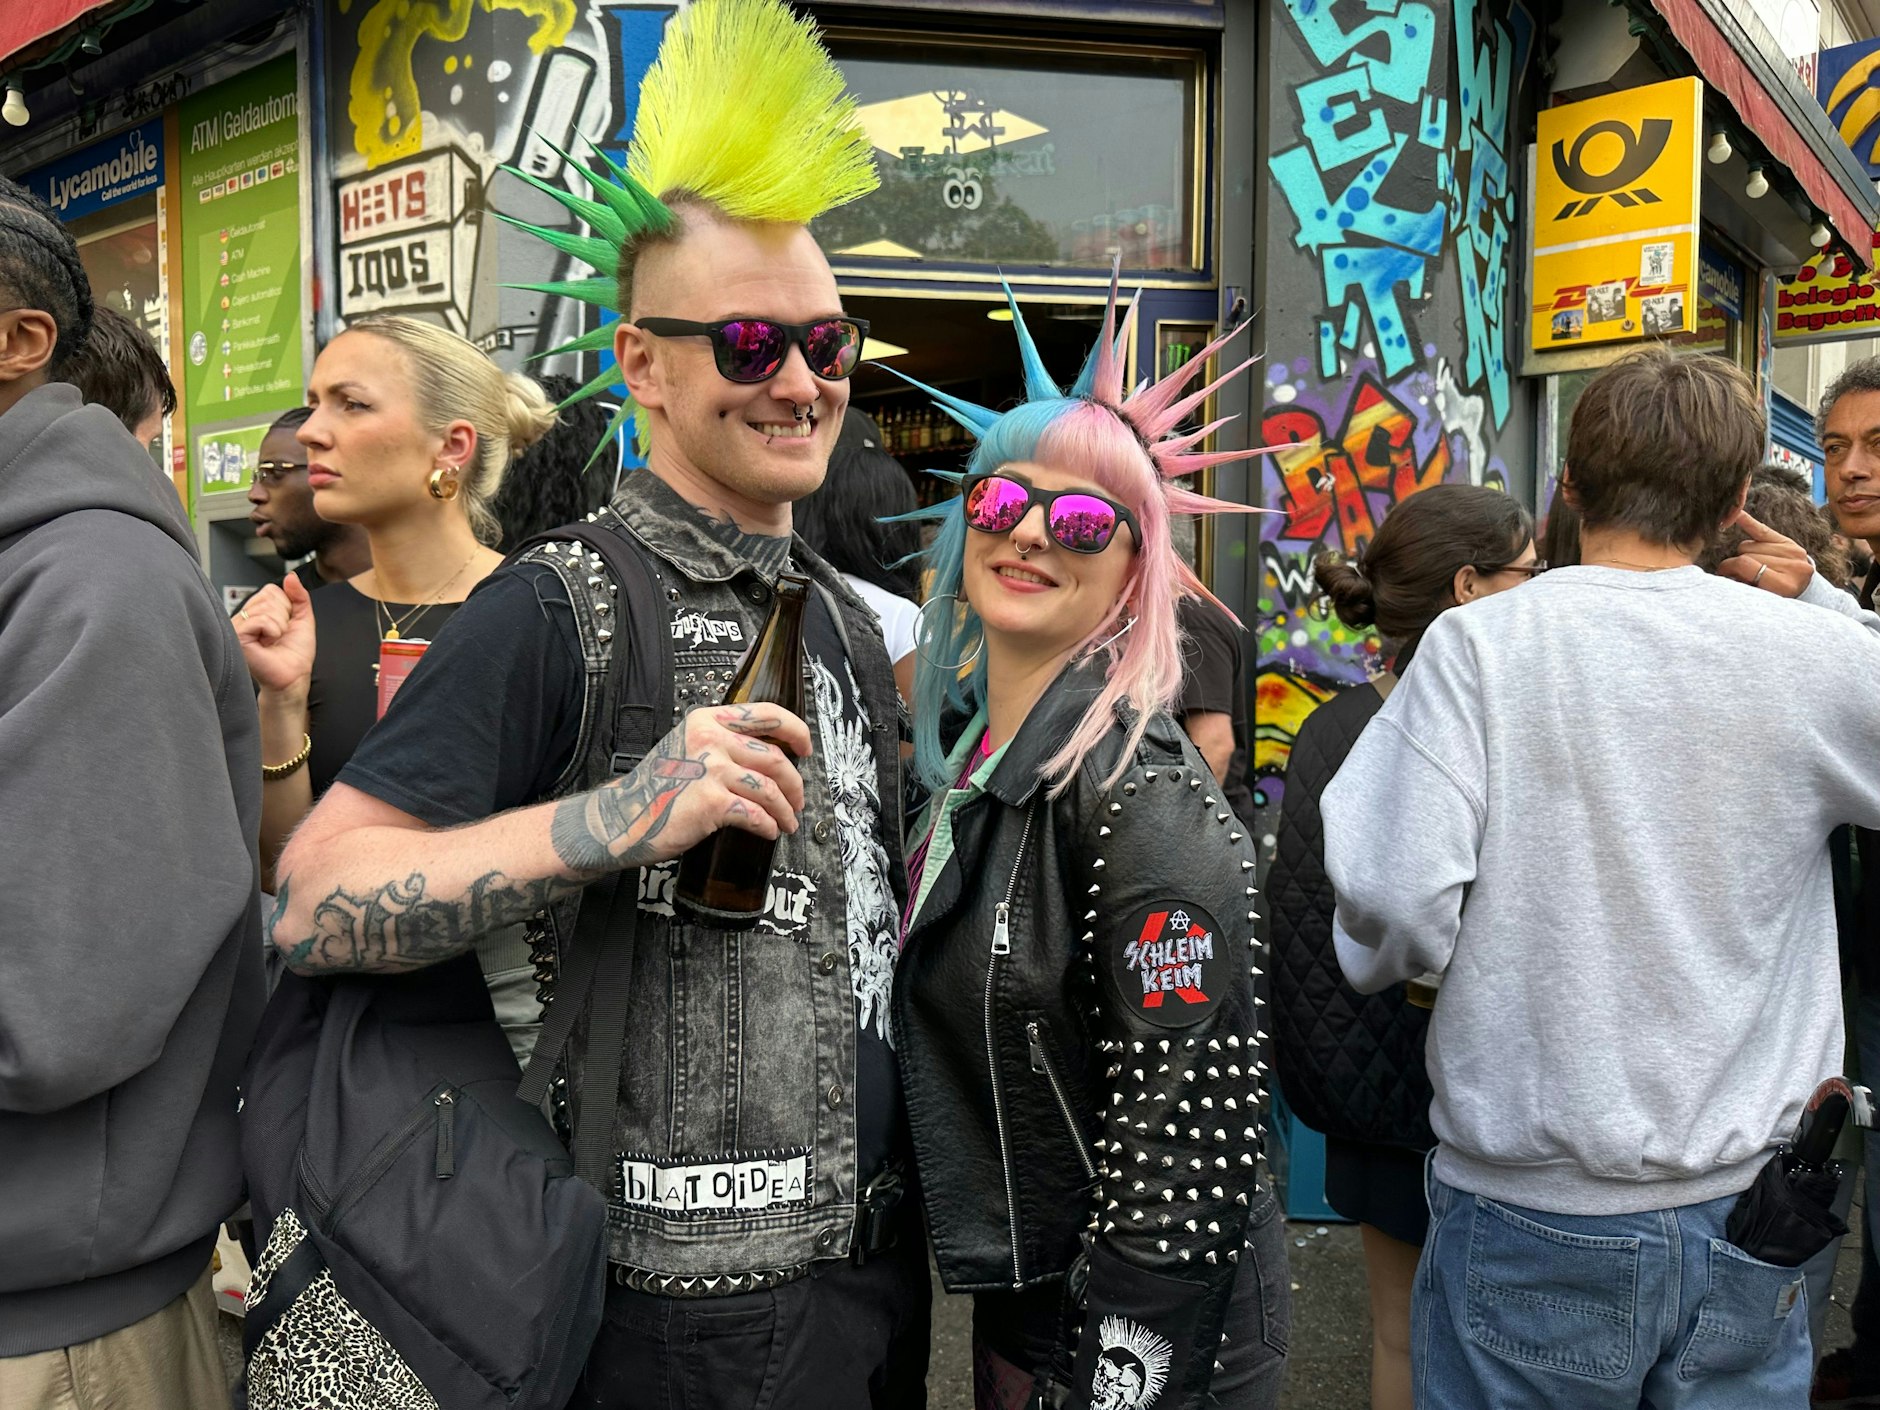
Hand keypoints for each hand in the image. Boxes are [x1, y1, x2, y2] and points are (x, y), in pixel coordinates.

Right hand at [236, 573, 316, 694]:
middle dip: (284, 617)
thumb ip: (299, 596)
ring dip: (280, 626)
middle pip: (269, 596)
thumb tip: (291, 576)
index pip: (272, 590)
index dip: (287, 607)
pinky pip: (261, 619)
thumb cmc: (295, 653)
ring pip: (266, 607)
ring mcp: (239, 625)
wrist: (293, 676)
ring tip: (274, 640)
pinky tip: (268, 642)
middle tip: (279, 635)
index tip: (284, 626)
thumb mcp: (303, 618)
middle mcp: (245, 616)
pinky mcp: (237, 635)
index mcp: (258, 611)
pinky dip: (273, 631)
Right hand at [548, 703, 812, 874]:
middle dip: (795, 784)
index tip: (805, 748)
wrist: (621, 817)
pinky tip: (769, 831)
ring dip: (786, 809)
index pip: (766, 715)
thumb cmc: (657, 788)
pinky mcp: (711, 801)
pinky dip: (768, 825)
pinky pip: (755, 813)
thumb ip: (722, 745)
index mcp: (708, 720)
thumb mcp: (688, 748)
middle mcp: (711, 739)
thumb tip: (767, 759)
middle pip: (775, 758)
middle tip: (798, 801)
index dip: (796, 731)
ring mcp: (711, 769)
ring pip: (769, 788)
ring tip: (787, 822)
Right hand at [1719, 509, 1814, 598]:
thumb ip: (1743, 586)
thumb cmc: (1773, 596)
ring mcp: (1792, 552)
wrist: (1801, 588)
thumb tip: (1724, 572)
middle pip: (1747, 553)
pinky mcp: (1788, 542)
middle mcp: (1791, 566)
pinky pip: (1763, 530)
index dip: (1728, 567)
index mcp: (1783, 585)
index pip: (1744, 564)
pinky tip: (1737, 516)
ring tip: (1749, 565)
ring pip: (1750, 544)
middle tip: (1736, 574)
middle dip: (1737, 563)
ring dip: (1744, 554)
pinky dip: (1749, 522)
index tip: (1723, 574)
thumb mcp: (1761, 598)